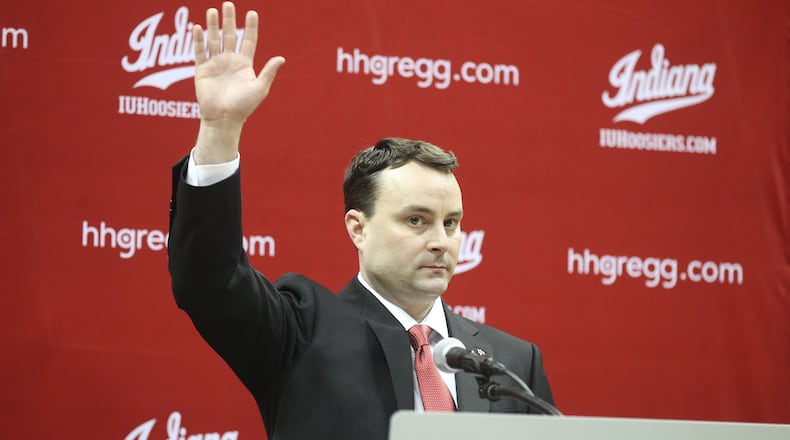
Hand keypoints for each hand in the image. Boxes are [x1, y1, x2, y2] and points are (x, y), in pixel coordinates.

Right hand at [192, 1, 284, 163]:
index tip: (252, 13)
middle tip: (228, 3)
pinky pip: (200, 52)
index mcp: (244, 64)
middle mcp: (229, 61)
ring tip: (213, 10)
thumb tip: (281, 58)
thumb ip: (268, 72)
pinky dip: (198, 40)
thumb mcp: (259, 88)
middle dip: (229, 20)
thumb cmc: (243, 107)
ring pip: (213, 40)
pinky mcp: (202, 70)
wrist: (224, 119)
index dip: (250, 27)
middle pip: (229, 35)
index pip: (248, 41)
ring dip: (213, 25)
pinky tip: (197, 27)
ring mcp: (215, 64)